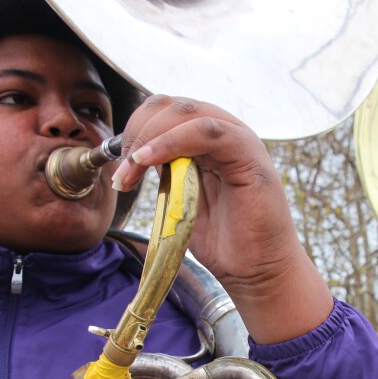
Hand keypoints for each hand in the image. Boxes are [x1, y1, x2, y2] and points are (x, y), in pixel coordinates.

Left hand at [112, 95, 332, 343]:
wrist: (258, 272)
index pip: (166, 112)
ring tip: (132, 169)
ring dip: (149, 137)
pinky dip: (172, 141)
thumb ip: (168, 174)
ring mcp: (239, 141)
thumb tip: (134, 158)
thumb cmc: (225, 243)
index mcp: (208, 142)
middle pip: (172, 106)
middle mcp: (224, 134)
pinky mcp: (250, 155)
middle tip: (123, 170)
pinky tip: (148, 160)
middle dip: (137, 131)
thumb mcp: (183, 201)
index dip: (136, 128)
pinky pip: (208, 132)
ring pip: (187, 113)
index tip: (119, 163)